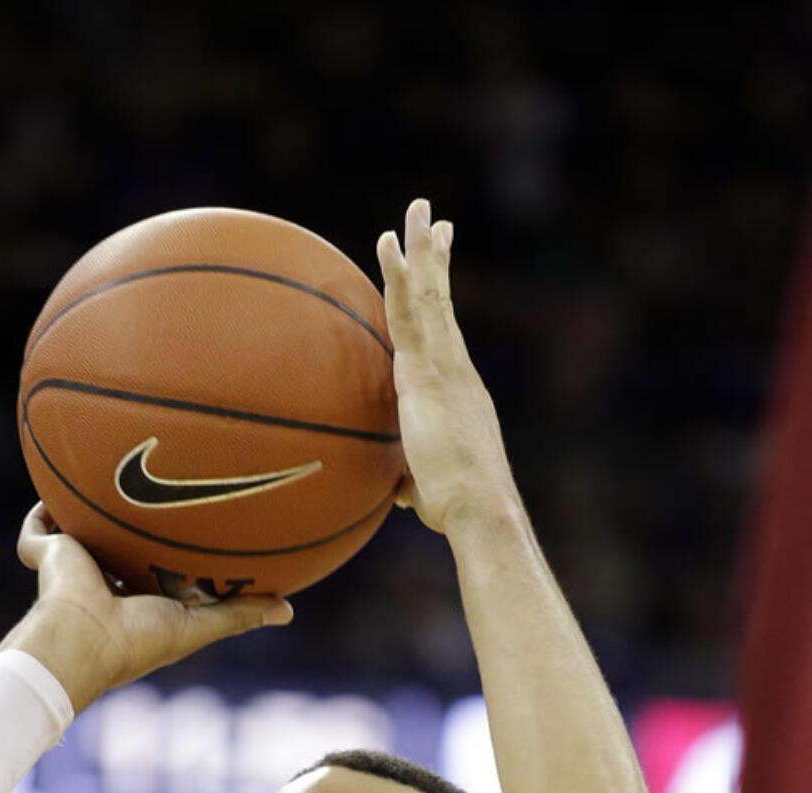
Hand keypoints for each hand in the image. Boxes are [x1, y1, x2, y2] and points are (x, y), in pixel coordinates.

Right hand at [10, 504, 291, 709]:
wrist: (82, 637)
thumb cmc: (138, 640)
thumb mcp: (198, 626)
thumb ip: (239, 614)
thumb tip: (289, 612)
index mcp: (134, 603)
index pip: (152, 575)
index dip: (168, 559)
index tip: (191, 538)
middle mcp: (103, 583)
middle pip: (117, 550)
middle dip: (130, 530)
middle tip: (155, 495)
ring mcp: (73, 569)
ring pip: (79, 534)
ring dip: (87, 512)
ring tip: (106, 474)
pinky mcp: (47, 554)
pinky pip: (39, 527)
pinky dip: (43, 510)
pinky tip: (58, 483)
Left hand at [377, 200, 518, 533]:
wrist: (479, 506)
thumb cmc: (458, 508)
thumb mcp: (428, 489)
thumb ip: (412, 482)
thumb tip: (399, 493)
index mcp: (455, 389)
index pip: (442, 333)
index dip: (440, 298)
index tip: (439, 265)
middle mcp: (455, 367)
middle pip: (440, 302)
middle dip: (436, 258)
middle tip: (433, 221)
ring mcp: (445, 363)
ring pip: (428, 294)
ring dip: (419, 249)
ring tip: (415, 208)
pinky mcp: (429, 368)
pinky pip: (410, 309)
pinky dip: (400, 274)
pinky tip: (389, 242)